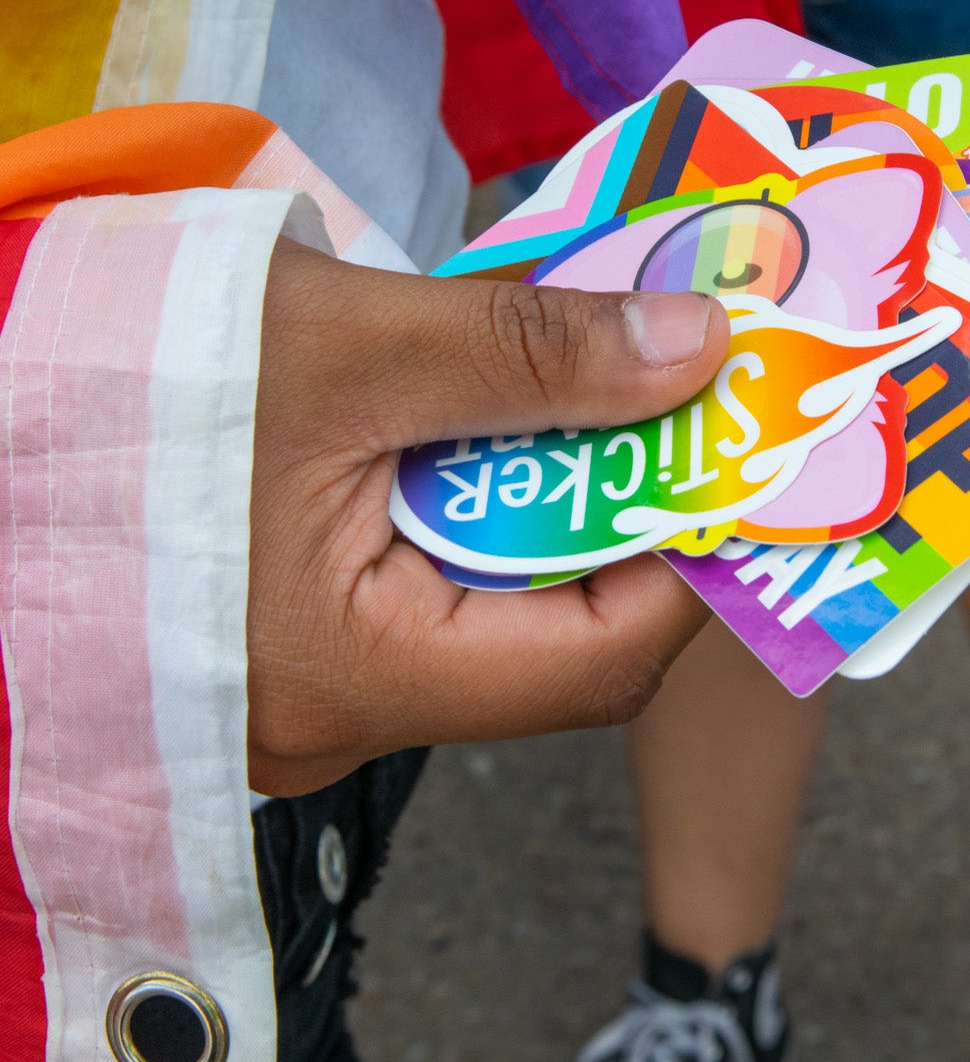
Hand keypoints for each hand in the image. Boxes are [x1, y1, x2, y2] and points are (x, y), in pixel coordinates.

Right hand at [247, 240, 729, 794]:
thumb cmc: (139, 379)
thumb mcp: (351, 343)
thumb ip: (531, 352)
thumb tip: (699, 353)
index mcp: (358, 672)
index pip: (598, 663)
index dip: (692, 560)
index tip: (738, 455)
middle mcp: (336, 718)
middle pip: (546, 643)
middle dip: (619, 517)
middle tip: (671, 399)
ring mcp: (300, 694)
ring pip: (481, 617)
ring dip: (541, 505)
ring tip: (574, 390)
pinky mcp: (275, 648)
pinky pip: (411, 598)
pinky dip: (464, 514)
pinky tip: (470, 424)